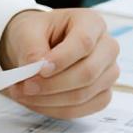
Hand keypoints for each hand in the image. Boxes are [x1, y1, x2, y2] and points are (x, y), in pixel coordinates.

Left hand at [0, 8, 119, 118]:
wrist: (38, 45)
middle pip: (88, 72)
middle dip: (52, 84)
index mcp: (91, 22)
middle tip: (25, 86)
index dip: (62, 59)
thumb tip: (35, 71)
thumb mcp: (28, 32)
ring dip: (50, 100)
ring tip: (23, 94)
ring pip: (84, 94)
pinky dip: (55, 109)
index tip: (39, 70)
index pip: (84, 42)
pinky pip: (83, 109)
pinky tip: (36, 102)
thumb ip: (32, 49)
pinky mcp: (102, 94)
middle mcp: (107, 47)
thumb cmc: (37, 33)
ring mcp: (108, 72)